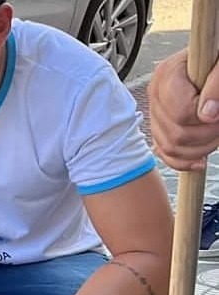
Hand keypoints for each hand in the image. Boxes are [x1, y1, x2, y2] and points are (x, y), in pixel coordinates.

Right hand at [150, 49, 218, 170]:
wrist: (214, 61)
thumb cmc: (217, 58)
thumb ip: (217, 84)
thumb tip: (207, 115)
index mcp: (167, 74)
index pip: (181, 113)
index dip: (206, 119)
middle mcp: (156, 94)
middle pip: (176, 135)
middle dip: (207, 136)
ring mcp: (156, 112)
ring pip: (171, 148)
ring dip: (202, 148)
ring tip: (217, 133)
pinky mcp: (160, 127)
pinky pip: (166, 154)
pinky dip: (184, 161)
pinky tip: (201, 159)